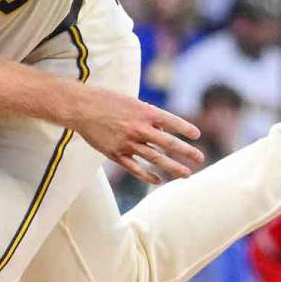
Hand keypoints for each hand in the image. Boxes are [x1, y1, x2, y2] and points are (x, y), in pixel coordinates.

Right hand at [70, 86, 203, 184]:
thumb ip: (147, 115)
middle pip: (168, 143)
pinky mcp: (116, 154)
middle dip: (186, 152)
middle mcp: (139, 128)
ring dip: (173, 167)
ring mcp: (128, 143)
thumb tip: (163, 129)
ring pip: (155, 158)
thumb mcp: (131, 102)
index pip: (171, 122)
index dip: (185, 129)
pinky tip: (159, 180)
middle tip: (200, 158)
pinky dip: (148, 176)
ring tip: (186, 174)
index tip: (197, 135)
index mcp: (144, 112)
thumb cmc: (106, 101)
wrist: (80, 108)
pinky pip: (136, 168)